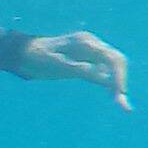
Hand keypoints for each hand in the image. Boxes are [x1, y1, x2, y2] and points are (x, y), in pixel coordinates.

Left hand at [16, 29, 130, 107]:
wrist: (25, 53)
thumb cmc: (37, 58)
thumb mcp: (52, 63)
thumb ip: (72, 66)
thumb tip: (93, 70)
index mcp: (84, 43)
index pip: (112, 59)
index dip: (118, 77)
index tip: (119, 95)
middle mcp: (91, 44)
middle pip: (117, 61)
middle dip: (121, 80)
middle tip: (122, 104)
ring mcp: (90, 50)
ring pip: (113, 65)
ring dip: (118, 83)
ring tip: (122, 104)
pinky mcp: (88, 59)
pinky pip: (104, 70)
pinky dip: (110, 82)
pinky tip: (114, 96)